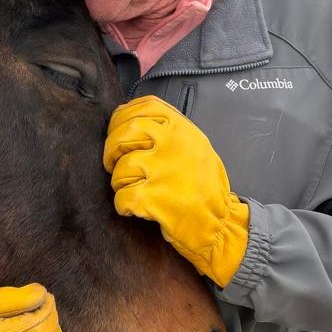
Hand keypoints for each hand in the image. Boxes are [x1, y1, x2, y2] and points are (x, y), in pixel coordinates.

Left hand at [103, 96, 249, 286]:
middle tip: (112, 162)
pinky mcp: (153, 198)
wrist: (220, 224)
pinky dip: (123, 205)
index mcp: (183, 130)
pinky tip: (134, 208)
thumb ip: (170, 131)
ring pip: (120, 168)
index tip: (116, 130)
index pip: (145, 106)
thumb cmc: (205, 188)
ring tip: (131, 189)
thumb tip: (131, 121)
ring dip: (119, 182)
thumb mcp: (196, 147)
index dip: (123, 117)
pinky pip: (122, 196)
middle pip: (125, 132)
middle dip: (112, 149)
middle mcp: (173, 145)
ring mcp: (162, 171)